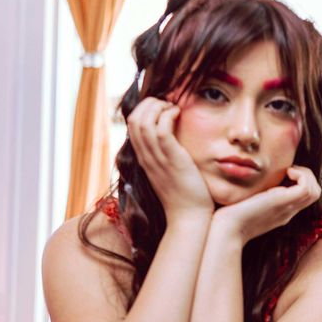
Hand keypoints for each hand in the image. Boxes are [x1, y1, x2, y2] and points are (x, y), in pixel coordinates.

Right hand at [127, 97, 212, 220]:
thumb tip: (171, 138)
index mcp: (145, 159)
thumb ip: (166, 156)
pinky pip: (161, 130)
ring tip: (172, 107)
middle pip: (134, 119)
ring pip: (144, 122)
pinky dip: (167, 115)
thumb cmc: (185, 196)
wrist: (189, 217)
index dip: (143, 109)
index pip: (132, 125)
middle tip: (166, 103)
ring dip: (158, 107)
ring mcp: (157, 159)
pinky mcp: (171, 160)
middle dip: (148, 103)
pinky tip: (178, 114)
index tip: (161, 107)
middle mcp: (147, 157)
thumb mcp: (169, 172)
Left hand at [211, 166, 321, 242]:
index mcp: (280, 211)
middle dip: (306, 175)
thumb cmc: (227, 217)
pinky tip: (287, 172)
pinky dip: (302, 175)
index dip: (300, 180)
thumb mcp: (244, 202)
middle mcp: (288, 211)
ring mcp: (287, 209)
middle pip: (314, 193)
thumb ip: (251, 193)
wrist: (226, 230)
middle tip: (288, 170)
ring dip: (305, 174)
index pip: (305, 196)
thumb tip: (243, 177)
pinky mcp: (283, 203)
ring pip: (315, 190)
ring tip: (288, 171)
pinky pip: (307, 188)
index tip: (284, 172)